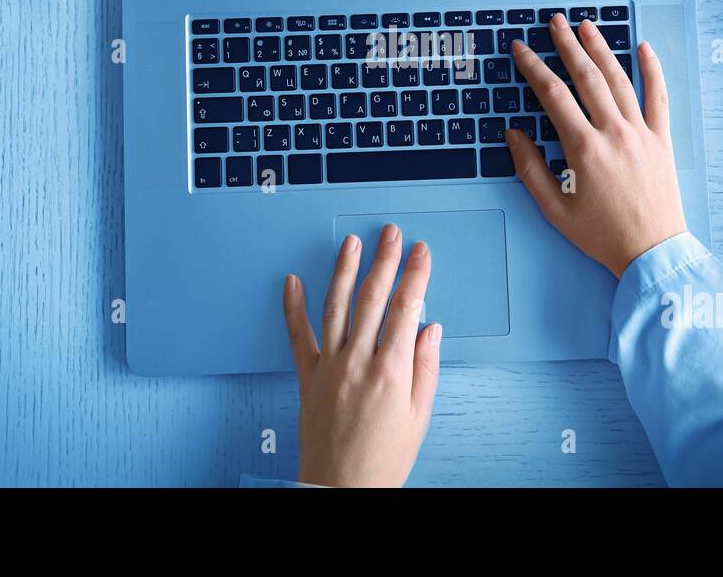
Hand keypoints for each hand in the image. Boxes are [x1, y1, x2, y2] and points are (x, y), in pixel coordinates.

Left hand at [283, 225, 440, 486]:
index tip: (421, 252)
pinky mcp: (308, 377)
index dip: (415, 275)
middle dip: (385, 260)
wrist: (341, 489)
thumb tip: (430, 328)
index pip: (406, 308)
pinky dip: (293, 306)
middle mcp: (358, 362)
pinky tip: (292, 282)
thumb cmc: (383, 460)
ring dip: (344, 270)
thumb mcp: (419, 417)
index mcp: (391, 371)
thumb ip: (425, 368)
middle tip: (391, 233)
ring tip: (351, 244)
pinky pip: (298, 335)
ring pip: (336, 307)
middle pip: (373, 298)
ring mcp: (330, 366)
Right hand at [505, 14, 686, 278]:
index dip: (533, 67)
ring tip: (587, 26)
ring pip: (619, 80)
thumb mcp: (555, 209)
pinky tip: (644, 48)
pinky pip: (658, 97)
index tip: (520, 50)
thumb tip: (513, 135)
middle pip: (586, 77)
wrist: (651, 251)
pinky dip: (653, 70)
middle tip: (554, 22)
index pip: (552, 95)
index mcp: (584, 148)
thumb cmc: (602, 234)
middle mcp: (613, 133)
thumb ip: (530, 169)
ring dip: (601, 49)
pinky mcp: (662, 140)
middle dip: (567, 45)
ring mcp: (641, 133)